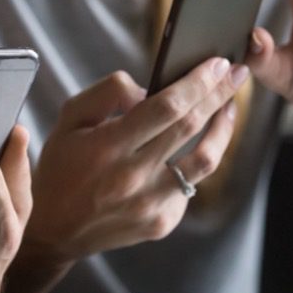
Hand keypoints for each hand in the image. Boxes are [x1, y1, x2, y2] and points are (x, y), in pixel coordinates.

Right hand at [25, 60, 248, 265]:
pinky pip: (189, 185)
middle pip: (191, 127)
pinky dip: (195, 161)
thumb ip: (107, 94)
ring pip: (205, 160)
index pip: (166, 107)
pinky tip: (192, 148)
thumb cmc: (61, 167)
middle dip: (219, 94)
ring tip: (228, 108)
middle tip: (237, 73)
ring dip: (222, 129)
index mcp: (107, 147)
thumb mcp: (69, 119)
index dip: (197, 82)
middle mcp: (132, 177)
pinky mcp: (161, 223)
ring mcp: (150, 204)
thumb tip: (149, 90)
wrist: (54, 229)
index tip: (218, 63)